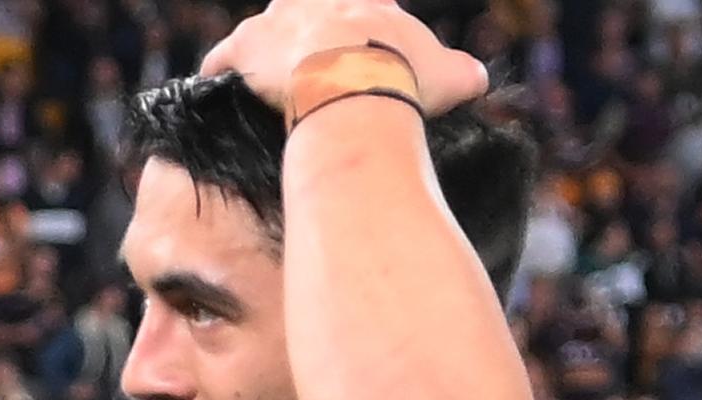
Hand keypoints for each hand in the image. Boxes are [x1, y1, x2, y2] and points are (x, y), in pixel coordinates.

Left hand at [200, 0, 487, 115]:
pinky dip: (222, 72)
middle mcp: (314, 1)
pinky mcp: (243, 50)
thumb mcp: (449, 74)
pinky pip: (222, 59)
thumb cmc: (402, 76)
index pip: (365, 1)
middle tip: (317, 58)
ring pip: (263, 30)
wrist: (353, 86)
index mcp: (363, 0)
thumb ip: (463, 72)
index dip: (367, 18)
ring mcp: (274, 23)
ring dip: (266, 51)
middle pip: (305, 6)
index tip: (367, 34)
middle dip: (310, 27)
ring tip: (271, 76)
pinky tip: (222, 89)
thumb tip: (478, 79)